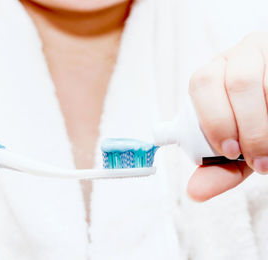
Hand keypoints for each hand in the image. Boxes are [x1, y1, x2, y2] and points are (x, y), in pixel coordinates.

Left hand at [188, 32, 267, 200]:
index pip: (202, 84)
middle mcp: (238, 56)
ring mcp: (266, 51)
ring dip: (266, 123)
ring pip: (266, 82)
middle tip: (255, 158)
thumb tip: (195, 192)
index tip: (229, 151)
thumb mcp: (237, 149)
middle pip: (236, 82)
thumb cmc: (256, 126)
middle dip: (247, 126)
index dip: (214, 119)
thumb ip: (218, 168)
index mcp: (213, 75)